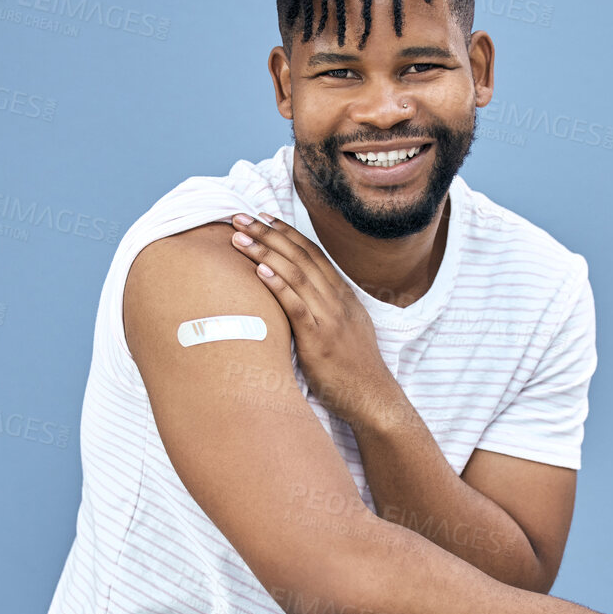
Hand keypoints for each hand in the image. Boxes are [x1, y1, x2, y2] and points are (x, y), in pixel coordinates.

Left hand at [228, 212, 396, 426]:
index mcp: (342, 295)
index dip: (286, 232)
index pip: (312, 253)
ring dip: (265, 252)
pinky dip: (278, 286)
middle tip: (240, 217)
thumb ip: (326, 307)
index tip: (263, 217)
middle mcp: (336, 300)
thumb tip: (303, 295)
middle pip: (299, 257)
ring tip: (239, 237)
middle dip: (268, 234)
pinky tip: (260, 272)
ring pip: (295, 275)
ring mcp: (328, 318)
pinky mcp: (318, 340)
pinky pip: (296, 307)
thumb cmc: (353, 367)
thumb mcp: (346, 327)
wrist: (373, 397)